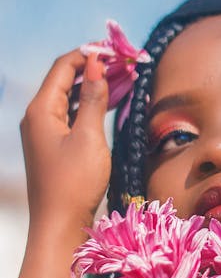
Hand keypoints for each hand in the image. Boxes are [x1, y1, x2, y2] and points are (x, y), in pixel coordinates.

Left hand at [21, 50, 110, 229]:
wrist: (60, 227)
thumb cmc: (74, 183)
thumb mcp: (89, 137)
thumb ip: (93, 98)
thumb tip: (97, 64)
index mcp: (41, 110)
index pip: (64, 66)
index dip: (90, 53)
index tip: (117, 50)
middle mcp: (38, 117)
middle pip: (66, 79)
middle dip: (95, 68)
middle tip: (126, 63)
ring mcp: (45, 132)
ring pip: (70, 97)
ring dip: (95, 86)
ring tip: (124, 78)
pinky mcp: (55, 146)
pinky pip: (72, 115)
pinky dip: (91, 105)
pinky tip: (111, 103)